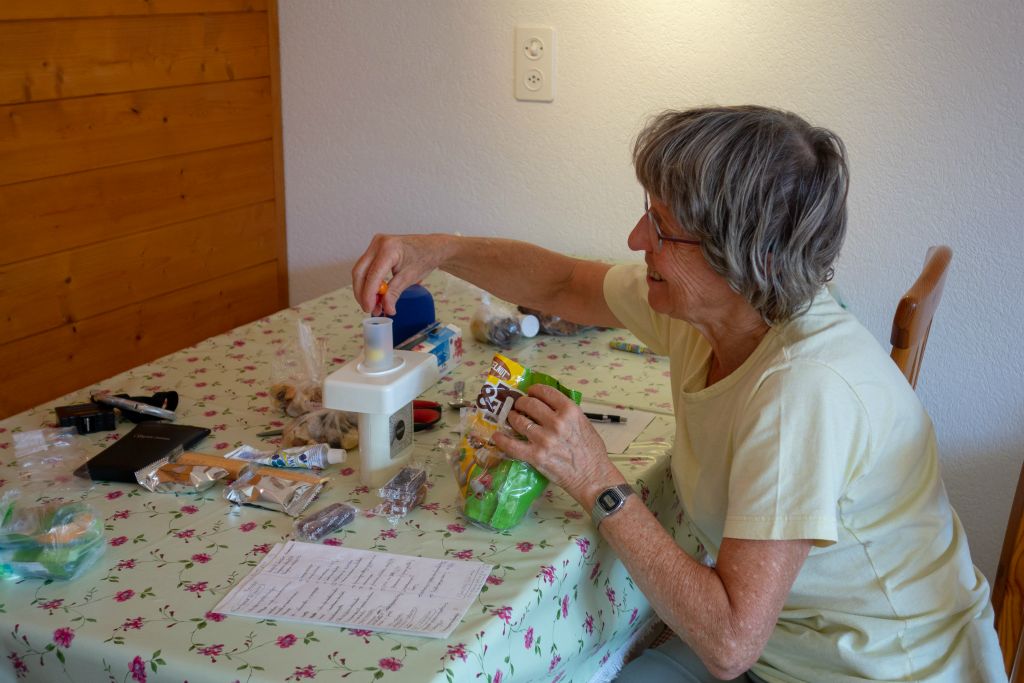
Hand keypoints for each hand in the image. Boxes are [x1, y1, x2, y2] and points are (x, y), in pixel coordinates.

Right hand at [351, 234, 449, 315]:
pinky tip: (376, 294)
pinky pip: (366, 268)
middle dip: (362, 293)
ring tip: (375, 305)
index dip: (368, 294)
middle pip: (360, 272)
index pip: (372, 275)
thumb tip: (386, 308)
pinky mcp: (374, 250)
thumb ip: (394, 293)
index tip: (369, 308)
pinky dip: (368, 282)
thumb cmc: (424, 258)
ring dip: (364, 290)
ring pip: (360, 271)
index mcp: (389, 248)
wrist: (432, 247)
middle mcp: (378, 243)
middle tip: (370, 309)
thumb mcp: (409, 278)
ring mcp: (375, 245)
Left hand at [491, 385, 625, 507]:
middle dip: (521, 403)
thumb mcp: (584, 423)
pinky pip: (512, 445)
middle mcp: (556, 422)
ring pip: (519, 421)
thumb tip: (549, 405)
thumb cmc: (592, 452)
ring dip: (512, 417)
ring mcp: (544, 439)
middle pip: (529, 404)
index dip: (534, 390)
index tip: (530, 392)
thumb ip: (567, 413)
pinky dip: (501, 440)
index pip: (546, 392)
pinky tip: (497, 436)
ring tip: (512, 418)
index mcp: (570, 411)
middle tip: (519, 406)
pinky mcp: (535, 456)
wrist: (593, 477)